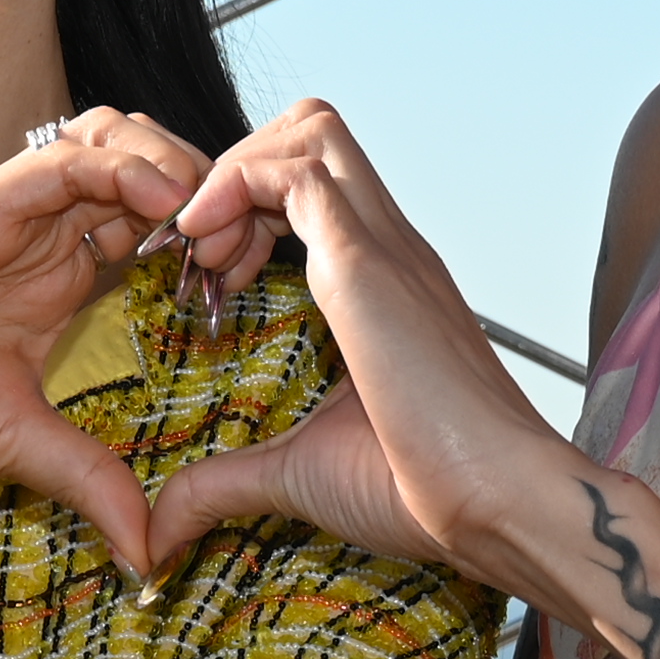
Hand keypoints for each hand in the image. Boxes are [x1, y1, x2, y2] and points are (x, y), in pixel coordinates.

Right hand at [0, 118, 202, 575]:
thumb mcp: (17, 447)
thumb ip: (90, 481)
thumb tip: (149, 555)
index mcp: (52, 276)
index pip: (151, 222)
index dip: (207, 238)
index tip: (240, 284)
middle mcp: (37, 232)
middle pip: (149, 167)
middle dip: (210, 192)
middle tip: (242, 245)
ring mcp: (8, 210)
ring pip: (116, 140)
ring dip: (176, 165)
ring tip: (207, 221)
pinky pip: (64, 157)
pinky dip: (124, 165)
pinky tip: (164, 205)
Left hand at [150, 98, 569, 580]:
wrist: (498, 504)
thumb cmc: (426, 492)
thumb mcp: (296, 475)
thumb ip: (224, 483)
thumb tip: (161, 528)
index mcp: (381, 284)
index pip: (313, 183)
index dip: (244, 206)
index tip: (206, 276)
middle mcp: (388, 247)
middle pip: (312, 130)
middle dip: (236, 168)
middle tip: (199, 252)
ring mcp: (385, 247)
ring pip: (308, 130)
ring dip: (234, 171)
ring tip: (202, 252)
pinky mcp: (370, 264)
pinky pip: (298, 171)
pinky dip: (235, 188)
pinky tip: (208, 254)